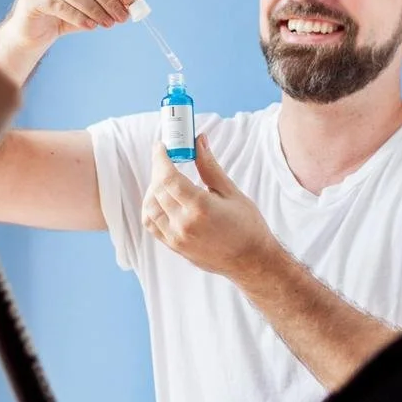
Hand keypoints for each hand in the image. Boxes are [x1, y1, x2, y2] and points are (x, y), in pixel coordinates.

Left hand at [142, 132, 279, 282]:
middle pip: (158, 189)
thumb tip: (199, 141)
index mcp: (200, 208)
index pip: (168, 178)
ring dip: (153, 188)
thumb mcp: (231, 192)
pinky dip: (151, 208)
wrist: (251, 261)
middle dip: (158, 169)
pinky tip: (163, 199)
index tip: (161, 146)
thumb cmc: (247, 226)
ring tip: (166, 178)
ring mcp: (177, 238)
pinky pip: (152, 225)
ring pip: (150, 207)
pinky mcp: (175, 247)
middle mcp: (184, 225)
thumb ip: (209, 166)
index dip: (160, 158)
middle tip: (166, 157)